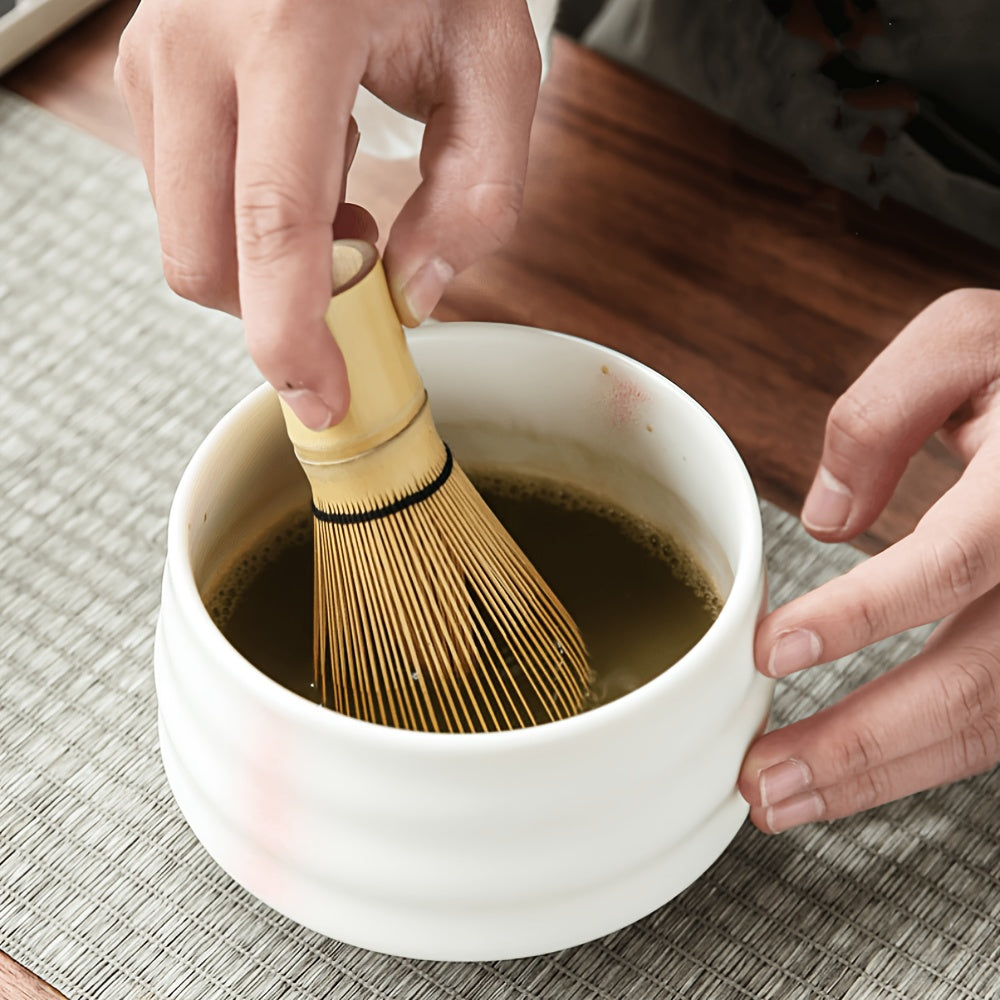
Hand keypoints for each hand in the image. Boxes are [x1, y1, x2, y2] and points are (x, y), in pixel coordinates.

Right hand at [115, 0, 541, 428]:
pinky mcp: (145, 71)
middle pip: (206, 256)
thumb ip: (478, 191)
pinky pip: (183, 198)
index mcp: (291, 27)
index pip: (273, 221)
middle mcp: (197, 41)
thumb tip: (415, 294)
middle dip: (278, 307)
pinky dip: (245, 220)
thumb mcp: (494, 62)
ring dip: (266, 261)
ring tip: (341, 197)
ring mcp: (156, 54)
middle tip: (363, 263)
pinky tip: (302, 166)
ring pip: (188, 235)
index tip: (323, 401)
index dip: (293, 335)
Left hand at [739, 288, 999, 831]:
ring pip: (994, 728)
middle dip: (859, 745)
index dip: (860, 615)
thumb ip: (882, 413)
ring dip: (885, 776)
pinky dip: (928, 757)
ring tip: (786, 800)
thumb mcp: (969, 342)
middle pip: (975, 684)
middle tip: (761, 783)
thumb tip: (825, 521)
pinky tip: (861, 775)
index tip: (768, 650)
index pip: (952, 563)